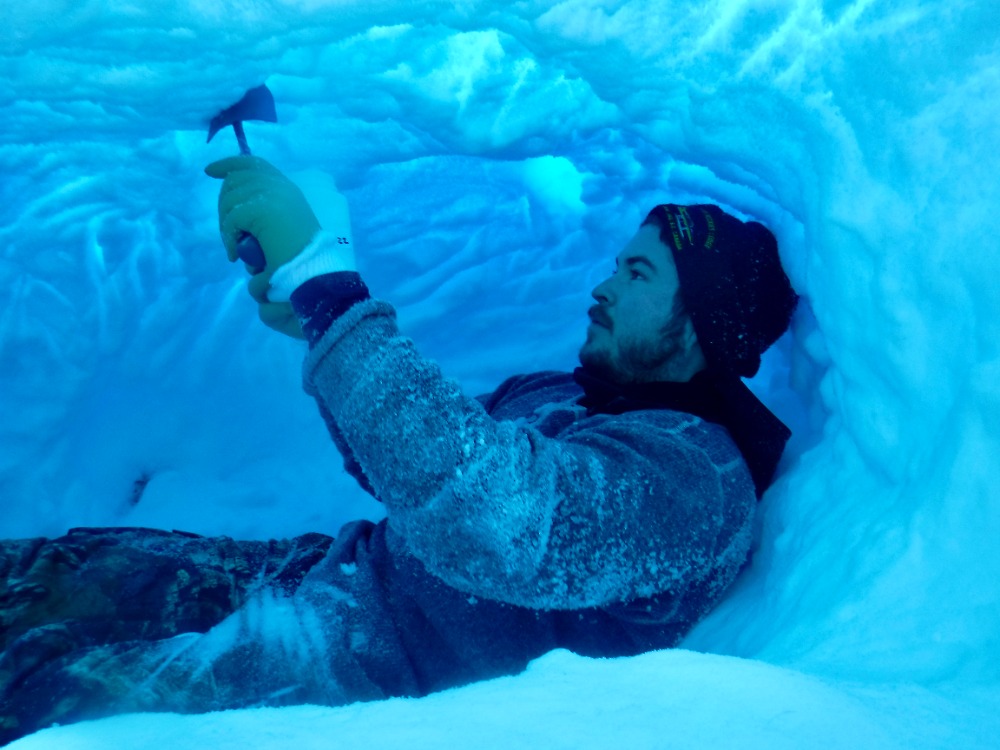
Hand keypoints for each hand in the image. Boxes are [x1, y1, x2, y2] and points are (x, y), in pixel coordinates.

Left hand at [206, 156, 318, 338]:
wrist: (311, 269)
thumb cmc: (300, 258)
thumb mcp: (281, 230)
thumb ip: (264, 216)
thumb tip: (236, 215)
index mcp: (286, 188)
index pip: (253, 164)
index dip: (229, 164)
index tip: (210, 171)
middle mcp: (279, 185)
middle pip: (236, 178)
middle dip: (223, 202)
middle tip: (227, 230)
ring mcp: (271, 194)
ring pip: (230, 199)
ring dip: (226, 225)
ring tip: (235, 247)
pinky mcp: (261, 208)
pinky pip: (231, 219)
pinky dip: (229, 239)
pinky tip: (235, 255)